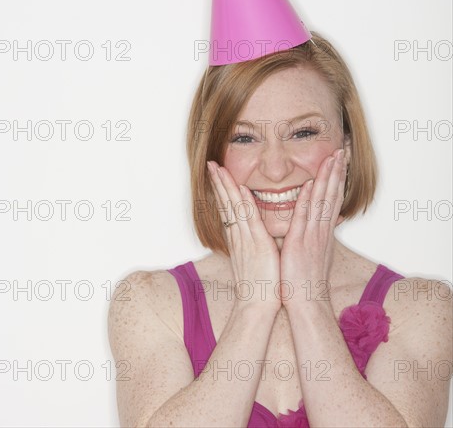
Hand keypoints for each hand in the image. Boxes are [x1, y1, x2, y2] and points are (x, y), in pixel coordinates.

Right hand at [207, 160, 280, 313]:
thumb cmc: (258, 284)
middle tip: (211, 163)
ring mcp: (246, 238)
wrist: (256, 306)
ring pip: (233, 206)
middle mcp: (238, 235)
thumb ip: (250, 242)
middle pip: (226, 203)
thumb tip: (251, 231)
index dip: (222, 189)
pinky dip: (244, 203)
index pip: (228, 208)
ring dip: (226, 186)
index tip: (217, 173)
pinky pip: (250, 219)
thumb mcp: (252, 258)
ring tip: (218, 169)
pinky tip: (240, 189)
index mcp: (238, 237)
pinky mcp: (258, 244)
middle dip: (218, 182)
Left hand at [280, 148, 346, 310]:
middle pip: (332, 196)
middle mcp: (321, 230)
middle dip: (337, 172)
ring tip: (333, 158)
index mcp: (323, 232)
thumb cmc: (306, 279)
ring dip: (328, 179)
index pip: (332, 199)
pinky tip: (312, 184)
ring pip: (322, 201)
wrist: (307, 302)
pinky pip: (305, 217)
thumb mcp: (316, 253)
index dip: (336, 179)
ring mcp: (313, 236)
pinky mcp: (300, 243)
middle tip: (342, 151)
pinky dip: (309, 200)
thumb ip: (318, 235)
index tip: (339, 161)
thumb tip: (322, 224)